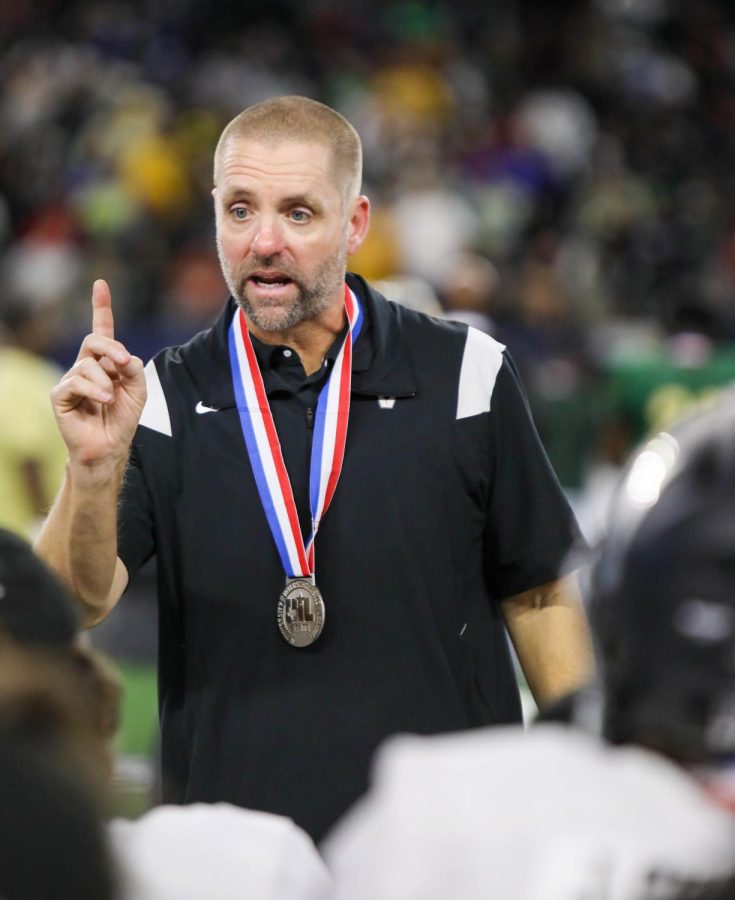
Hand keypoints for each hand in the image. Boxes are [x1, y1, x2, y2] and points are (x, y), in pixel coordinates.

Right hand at [52, 280, 146, 467]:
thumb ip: (134, 369)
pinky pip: (75, 382)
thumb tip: (124, 357)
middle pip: (95, 340)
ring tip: (111, 399)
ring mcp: (71, 379)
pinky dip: (93, 390)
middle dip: (112, 348)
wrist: (109, 446)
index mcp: (105, 362)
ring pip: (87, 363)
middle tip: (125, 363)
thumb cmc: (122, 419)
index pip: (101, 330)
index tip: (100, 285)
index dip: (101, 307)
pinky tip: (102, 401)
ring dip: (105, 380)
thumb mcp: (138, 390)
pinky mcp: (60, 395)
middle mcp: (85, 366)